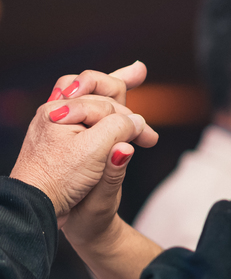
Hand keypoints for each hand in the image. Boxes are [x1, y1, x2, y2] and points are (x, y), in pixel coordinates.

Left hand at [11, 62, 157, 219]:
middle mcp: (56, 111)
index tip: (148, 140)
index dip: (131, 122)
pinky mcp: (59, 137)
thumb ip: (119, 130)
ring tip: (135, 74)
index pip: (109, 106)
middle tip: (147, 126)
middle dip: (126, 107)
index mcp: (61, 110)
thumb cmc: (59, 179)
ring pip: (90, 95)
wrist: (33, 204)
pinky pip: (84, 111)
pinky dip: (102, 105)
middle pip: (99, 92)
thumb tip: (138, 122)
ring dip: (113, 92)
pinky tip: (109, 101)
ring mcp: (56, 123)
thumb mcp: (94, 152)